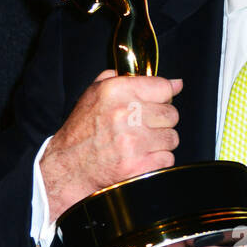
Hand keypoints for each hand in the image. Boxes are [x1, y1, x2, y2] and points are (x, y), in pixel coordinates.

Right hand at [40, 70, 182, 222]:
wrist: (70, 167)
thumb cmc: (84, 129)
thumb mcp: (96, 93)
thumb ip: (132, 80)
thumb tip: (175, 83)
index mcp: (116, 91)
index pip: (163, 87)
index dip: (162, 97)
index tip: (155, 103)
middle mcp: (125, 114)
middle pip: (171, 114)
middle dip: (161, 121)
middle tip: (143, 127)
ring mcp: (133, 142)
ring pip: (172, 137)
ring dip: (160, 142)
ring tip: (140, 144)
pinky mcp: (139, 166)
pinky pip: (168, 159)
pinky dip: (157, 161)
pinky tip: (140, 158)